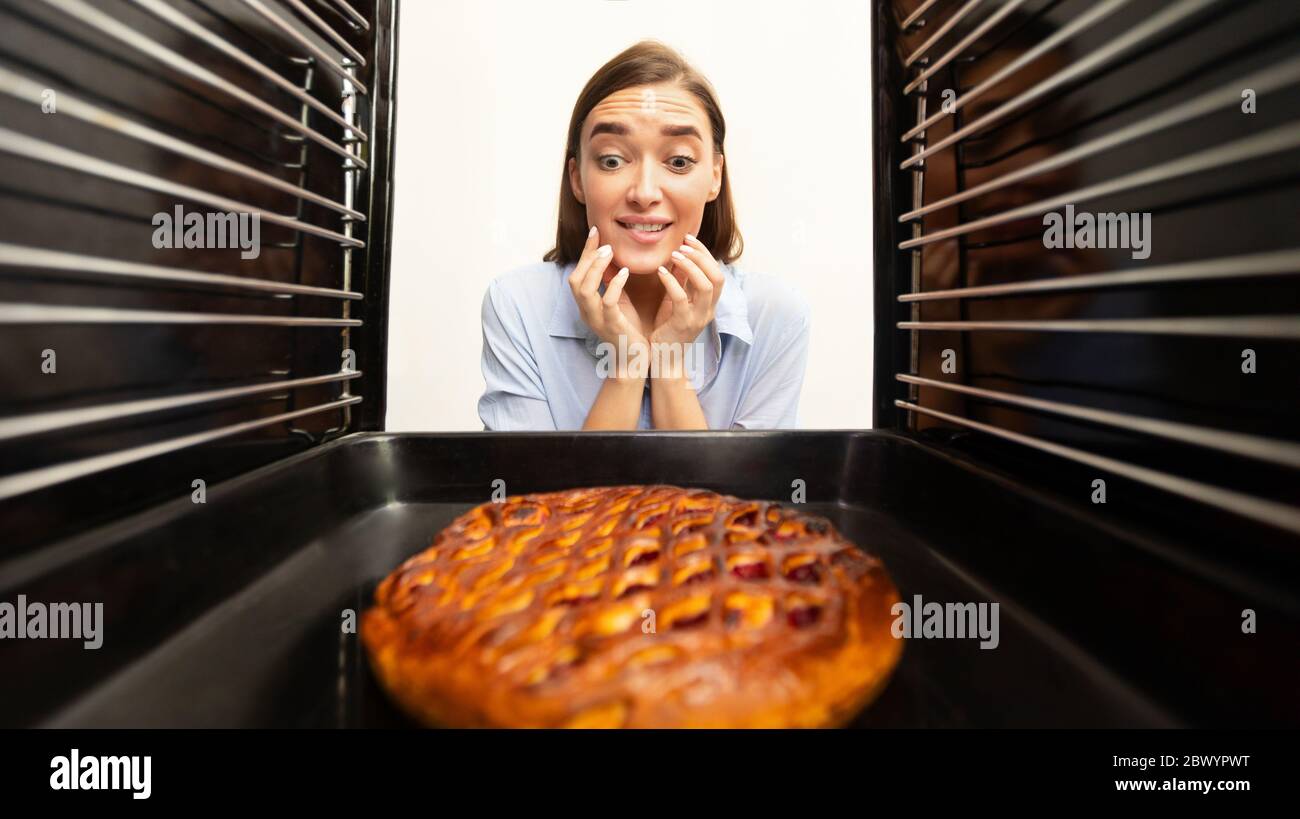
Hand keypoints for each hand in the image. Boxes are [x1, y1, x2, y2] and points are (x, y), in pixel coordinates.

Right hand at [567, 225, 646, 350]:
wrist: (633, 360)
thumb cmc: (628, 331)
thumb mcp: (618, 303)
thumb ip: (611, 284)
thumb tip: (612, 259)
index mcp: (586, 305)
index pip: (579, 274)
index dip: (585, 253)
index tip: (595, 232)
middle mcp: (586, 312)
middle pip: (575, 280)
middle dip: (587, 258)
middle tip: (603, 242)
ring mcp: (596, 319)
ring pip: (585, 289)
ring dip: (596, 268)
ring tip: (610, 253)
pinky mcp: (611, 325)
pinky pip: (607, 302)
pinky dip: (614, 285)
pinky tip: (624, 273)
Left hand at [650, 234, 723, 346]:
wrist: (665, 358)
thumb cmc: (669, 329)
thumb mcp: (677, 301)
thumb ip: (681, 281)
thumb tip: (679, 256)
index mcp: (709, 303)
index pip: (716, 272)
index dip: (705, 253)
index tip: (689, 239)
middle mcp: (709, 310)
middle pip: (717, 276)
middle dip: (701, 256)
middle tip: (683, 245)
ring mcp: (698, 317)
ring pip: (705, 286)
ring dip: (690, 266)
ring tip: (674, 255)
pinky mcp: (683, 324)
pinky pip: (681, 298)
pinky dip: (671, 281)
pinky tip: (660, 272)